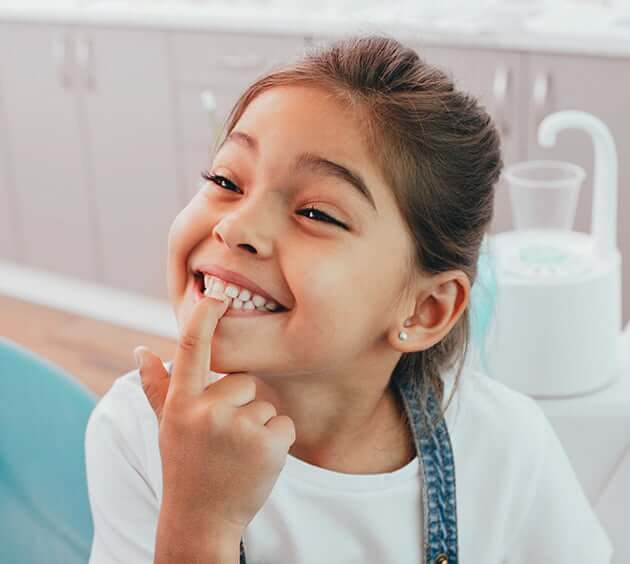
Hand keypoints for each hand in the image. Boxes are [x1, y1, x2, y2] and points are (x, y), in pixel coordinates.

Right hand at [134, 293, 295, 537]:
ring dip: (257, 426)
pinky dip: (277, 441)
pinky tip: (256, 462)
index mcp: (181, 403)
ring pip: (264, 404)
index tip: (216, 294)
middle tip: (224, 439)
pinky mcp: (268, 444)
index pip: (190, 349)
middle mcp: (206, 412)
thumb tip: (140, 350)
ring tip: (237, 454)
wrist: (202, 520)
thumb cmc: (184, 466)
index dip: (204, 317)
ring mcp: (238, 428)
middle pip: (243, 381)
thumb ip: (156, 387)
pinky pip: (284, 423)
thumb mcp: (166, 427)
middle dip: (240, 405)